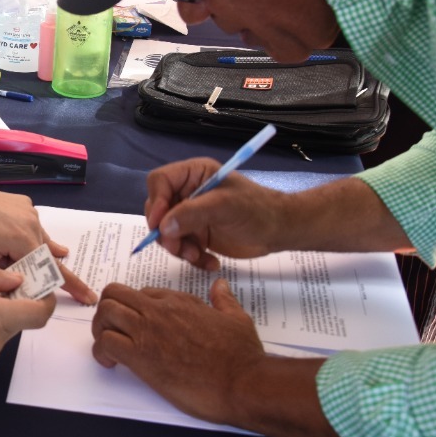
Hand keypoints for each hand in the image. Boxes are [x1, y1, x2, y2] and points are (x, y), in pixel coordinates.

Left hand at [0, 179, 95, 303]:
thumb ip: (1, 278)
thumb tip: (20, 291)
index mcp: (21, 239)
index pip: (50, 269)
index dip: (69, 285)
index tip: (88, 297)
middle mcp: (32, 223)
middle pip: (48, 256)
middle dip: (55, 274)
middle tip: (77, 292)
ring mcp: (29, 211)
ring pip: (42, 241)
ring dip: (42, 256)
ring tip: (55, 268)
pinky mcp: (24, 204)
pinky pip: (35, 228)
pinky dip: (36, 240)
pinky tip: (48, 248)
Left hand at [91, 279, 265, 423]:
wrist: (243, 383)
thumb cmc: (242, 356)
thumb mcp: (236, 318)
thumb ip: (224, 300)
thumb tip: (220, 286)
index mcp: (180, 301)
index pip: (142, 293)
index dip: (134, 309)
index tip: (136, 326)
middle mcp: (160, 310)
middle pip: (115, 294)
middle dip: (108, 312)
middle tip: (114, 333)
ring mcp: (149, 331)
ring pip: (105, 313)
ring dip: (100, 329)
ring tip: (109, 349)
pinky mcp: (141, 356)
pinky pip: (105, 343)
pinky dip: (101, 352)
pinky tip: (111, 364)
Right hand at [144, 159, 285, 271]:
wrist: (280, 231)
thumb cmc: (257, 210)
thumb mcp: (224, 207)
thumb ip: (192, 213)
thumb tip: (162, 226)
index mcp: (193, 174)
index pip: (160, 181)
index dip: (156, 202)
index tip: (160, 225)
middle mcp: (188, 192)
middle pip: (158, 210)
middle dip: (167, 232)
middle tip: (178, 248)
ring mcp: (191, 214)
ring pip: (167, 233)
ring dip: (180, 248)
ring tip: (199, 256)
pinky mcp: (197, 234)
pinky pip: (181, 247)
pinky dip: (192, 258)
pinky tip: (211, 262)